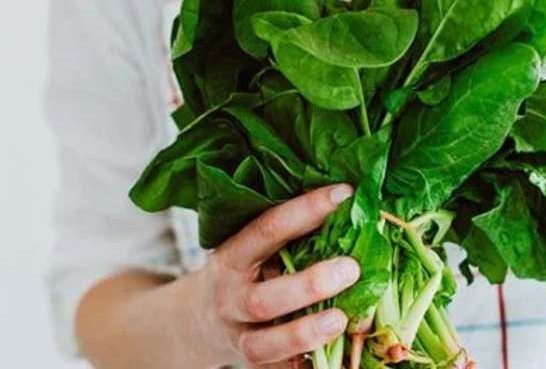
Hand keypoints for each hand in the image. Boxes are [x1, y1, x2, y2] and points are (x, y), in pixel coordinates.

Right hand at [189, 184, 359, 366]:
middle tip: (350, 268)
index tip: (344, 194)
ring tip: (341, 319)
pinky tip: (341, 360)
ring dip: (306, 332)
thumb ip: (287, 239)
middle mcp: (231, 299)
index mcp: (232, 258)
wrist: (195, 323)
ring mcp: (239, 337)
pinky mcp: (255, 366)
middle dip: (309, 285)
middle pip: (264, 300)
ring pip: (267, 343)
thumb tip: (350, 211)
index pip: (268, 229)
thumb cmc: (241, 275)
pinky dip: (309, 366)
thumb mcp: (249, 251)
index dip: (306, 210)